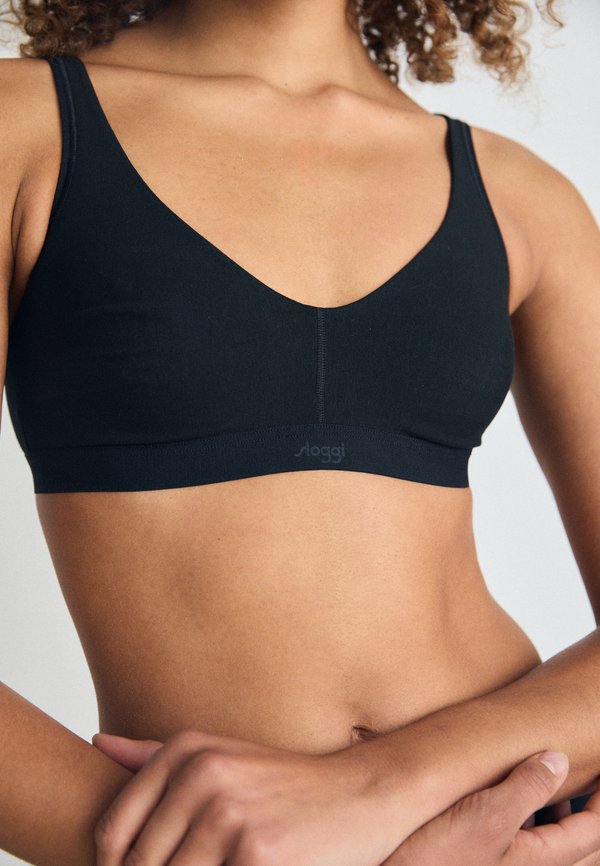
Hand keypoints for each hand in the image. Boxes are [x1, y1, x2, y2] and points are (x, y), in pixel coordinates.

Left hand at [91, 728, 408, 865]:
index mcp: (186, 751)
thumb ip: (154, 755)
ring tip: (224, 864)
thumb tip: (98, 743)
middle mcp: (201, 774)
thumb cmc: (287, 785)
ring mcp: (226, 814)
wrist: (363, 794)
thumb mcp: (220, 755)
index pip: (113, 833)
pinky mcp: (254, 854)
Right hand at [381, 751, 599, 865]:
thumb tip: (558, 761)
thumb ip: (526, 789)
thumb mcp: (485, 817)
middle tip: (586, 775)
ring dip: (558, 812)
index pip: (594, 831)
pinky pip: (524, 841)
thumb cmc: (435, 860)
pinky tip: (506, 795)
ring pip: (551, 842)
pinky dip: (529, 817)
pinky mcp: (484, 861)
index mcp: (539, 860)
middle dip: (588, 809)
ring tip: (548, 779)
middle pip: (579, 842)